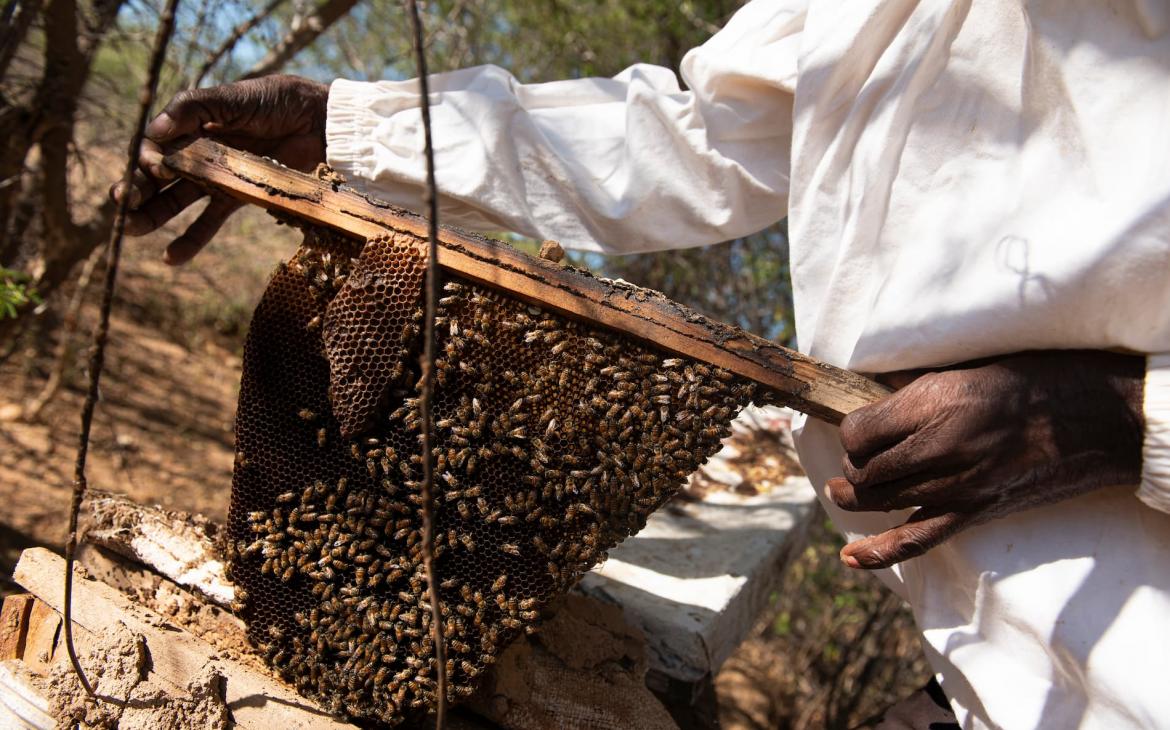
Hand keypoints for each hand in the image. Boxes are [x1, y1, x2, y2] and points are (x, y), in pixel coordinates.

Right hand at [110, 74, 328, 264]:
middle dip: (136, 189)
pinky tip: (170, 257)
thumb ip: (193, 109)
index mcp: (191, 124)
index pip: (155, 145)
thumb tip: (155, 131)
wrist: (318, 122)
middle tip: (122, 204)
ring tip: (131, 229)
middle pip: (158, 175)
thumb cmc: (275, 101)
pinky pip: (209, 221)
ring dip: (152, 215)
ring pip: (176, 199)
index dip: (147, 158)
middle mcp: (197, 151)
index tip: (153, 166)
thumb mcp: (232, 97)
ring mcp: (216, 176)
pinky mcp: (237, 196)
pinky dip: (191, 239)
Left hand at [828, 350, 1144, 569]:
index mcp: (933, 403)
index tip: (861, 428)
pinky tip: (851, 556)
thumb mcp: (959, 370)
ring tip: (846, 489)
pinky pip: (916, 539)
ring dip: (858, 496)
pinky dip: (879, 551)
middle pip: (864, 471)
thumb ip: (913, 391)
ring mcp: (955, 485)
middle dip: (854, 465)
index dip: (850, 432)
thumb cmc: (1024, 383)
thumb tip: (871, 402)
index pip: (857, 432)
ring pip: (880, 501)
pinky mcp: (972, 512)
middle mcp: (939, 447)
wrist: (1086, 419)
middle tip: (861, 456)